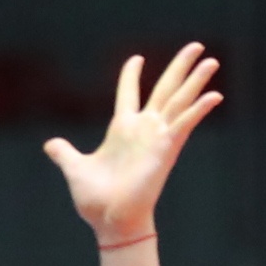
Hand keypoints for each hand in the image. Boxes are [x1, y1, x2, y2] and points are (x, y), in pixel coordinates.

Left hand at [42, 43, 220, 244]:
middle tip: (196, 45)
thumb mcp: (75, 168)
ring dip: (196, 80)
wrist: (110, 220)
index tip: (136, 57)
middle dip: (180, 67)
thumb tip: (50, 145)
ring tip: (212, 60)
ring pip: (179, 100)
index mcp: (122, 129)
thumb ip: (65, 153)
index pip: (128, 93)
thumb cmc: (96, 199)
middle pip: (165, 89)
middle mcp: (143, 129)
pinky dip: (198, 110)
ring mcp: (157, 137)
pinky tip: (215, 95)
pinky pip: (184, 124)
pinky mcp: (166, 149)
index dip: (131, 75)